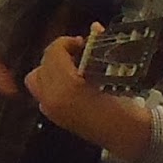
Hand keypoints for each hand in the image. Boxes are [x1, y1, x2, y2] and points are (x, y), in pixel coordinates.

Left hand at [25, 26, 151, 161]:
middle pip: (43, 63)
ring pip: (36, 78)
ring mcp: (50, 109)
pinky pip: (42, 92)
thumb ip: (97, 50)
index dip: (67, 42)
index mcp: (66, 86)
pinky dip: (51, 82)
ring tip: (70, 66)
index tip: (83, 42)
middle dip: (59, 53)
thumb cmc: (122, 104)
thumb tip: (95, 27)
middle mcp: (52, 98)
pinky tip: (70, 81)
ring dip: (50, 67)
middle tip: (78, 52)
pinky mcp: (53, 116)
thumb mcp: (112, 74)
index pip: (54, 53)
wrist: (125, 135)